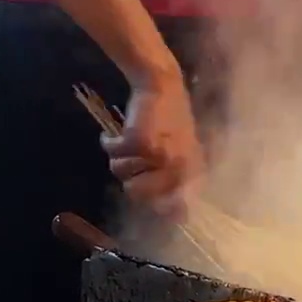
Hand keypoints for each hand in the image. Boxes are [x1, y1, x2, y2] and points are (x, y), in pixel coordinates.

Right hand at [101, 79, 202, 216]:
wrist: (162, 85)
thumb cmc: (172, 120)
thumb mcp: (185, 151)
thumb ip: (179, 182)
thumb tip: (178, 216)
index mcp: (192, 172)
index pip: (175, 208)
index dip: (157, 207)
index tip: (146, 196)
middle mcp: (177, 167)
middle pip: (136, 193)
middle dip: (128, 177)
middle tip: (132, 161)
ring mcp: (157, 155)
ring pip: (120, 171)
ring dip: (118, 156)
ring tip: (127, 142)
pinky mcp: (138, 141)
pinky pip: (113, 153)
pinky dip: (109, 142)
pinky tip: (113, 135)